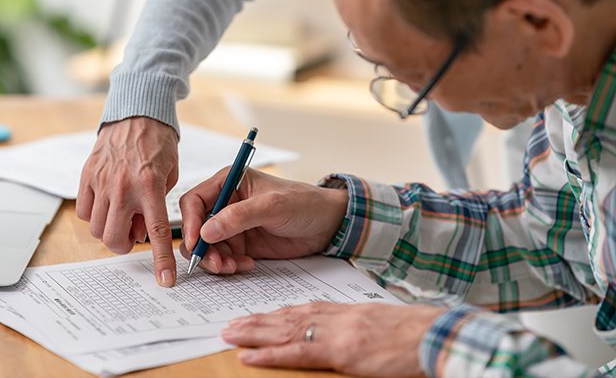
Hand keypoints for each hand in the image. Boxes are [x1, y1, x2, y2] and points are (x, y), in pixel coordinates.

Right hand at [76, 117, 178, 286]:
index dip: (161, 260)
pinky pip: (84, 211)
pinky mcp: (87, 176)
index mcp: (150, 187)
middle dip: (124, 245)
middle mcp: (124, 187)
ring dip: (110, 230)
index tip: (166, 280)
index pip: (157, 232)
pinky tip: (107, 204)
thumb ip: (156, 206)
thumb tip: (139, 232)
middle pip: (115, 238)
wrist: (138, 113)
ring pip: (97, 229)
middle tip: (133, 234)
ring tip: (122, 214)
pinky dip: (95, 215)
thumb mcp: (169, 176)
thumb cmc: (158, 144)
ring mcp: (102, 181)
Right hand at [179, 168, 347, 273]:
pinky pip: (224, 258)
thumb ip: (238, 216)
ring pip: (208, 246)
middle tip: (214, 263)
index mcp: (229, 182)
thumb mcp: (272, 206)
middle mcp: (226, 203)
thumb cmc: (304, 203)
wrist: (328, 224)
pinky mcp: (242, 244)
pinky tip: (247, 265)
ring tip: (231, 267)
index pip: (194, 200)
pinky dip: (229, 265)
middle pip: (196, 227)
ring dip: (215, 260)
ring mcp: (233, 226)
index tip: (195, 242)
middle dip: (201, 247)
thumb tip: (206, 231)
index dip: (189, 222)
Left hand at [221, 302, 442, 376]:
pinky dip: (270, 354)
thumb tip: (343, 334)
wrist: (436, 335)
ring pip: (285, 331)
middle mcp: (335, 317)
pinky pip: (297, 353)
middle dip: (257, 321)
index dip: (275, 312)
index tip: (255, 314)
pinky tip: (249, 357)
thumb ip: (356, 325)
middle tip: (230, 324)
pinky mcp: (341, 351)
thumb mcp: (380, 324)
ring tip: (230, 335)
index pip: (302, 309)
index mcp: (346, 310)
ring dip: (254, 333)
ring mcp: (336, 333)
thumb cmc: (414, 333)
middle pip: (287, 317)